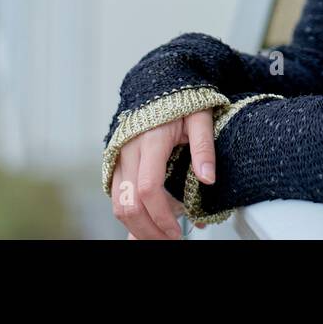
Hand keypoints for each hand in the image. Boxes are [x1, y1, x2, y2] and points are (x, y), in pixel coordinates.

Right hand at [111, 108, 216, 239]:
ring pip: (117, 204)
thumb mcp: (200, 117)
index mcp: (151, 139)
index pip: (148, 188)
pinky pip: (116, 196)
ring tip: (161, 236)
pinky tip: (146, 226)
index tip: (178, 232)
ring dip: (137, 228)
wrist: (158, 83)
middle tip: (171, 241)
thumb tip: (208, 179)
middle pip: (128, 204)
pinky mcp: (115, 162)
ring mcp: (118, 157)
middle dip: (148, 230)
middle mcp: (128, 150)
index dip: (162, 216)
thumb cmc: (181, 99)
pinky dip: (130, 215)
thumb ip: (204, 148)